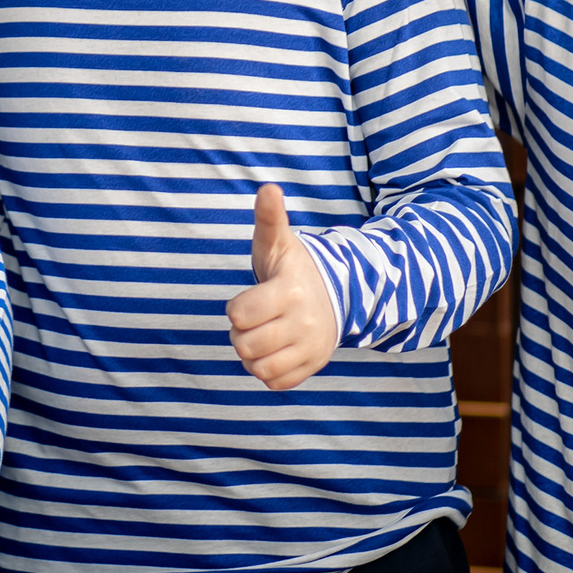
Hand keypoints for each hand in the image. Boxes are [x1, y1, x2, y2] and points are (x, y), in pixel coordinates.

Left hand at [226, 185, 339, 389]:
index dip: (236, 309)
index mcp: (290, 291)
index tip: (247, 300)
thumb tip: (268, 189)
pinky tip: (273, 351)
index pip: (239, 314)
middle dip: (240, 332)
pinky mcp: (314, 366)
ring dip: (251, 354)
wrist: (336, 293)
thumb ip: (269, 218)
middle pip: (245, 345)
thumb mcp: (278, 243)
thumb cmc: (292, 267)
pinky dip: (268, 371)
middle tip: (252, 319)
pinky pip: (276, 383)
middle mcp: (304, 323)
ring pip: (259, 368)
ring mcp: (311, 348)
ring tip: (261, 335)